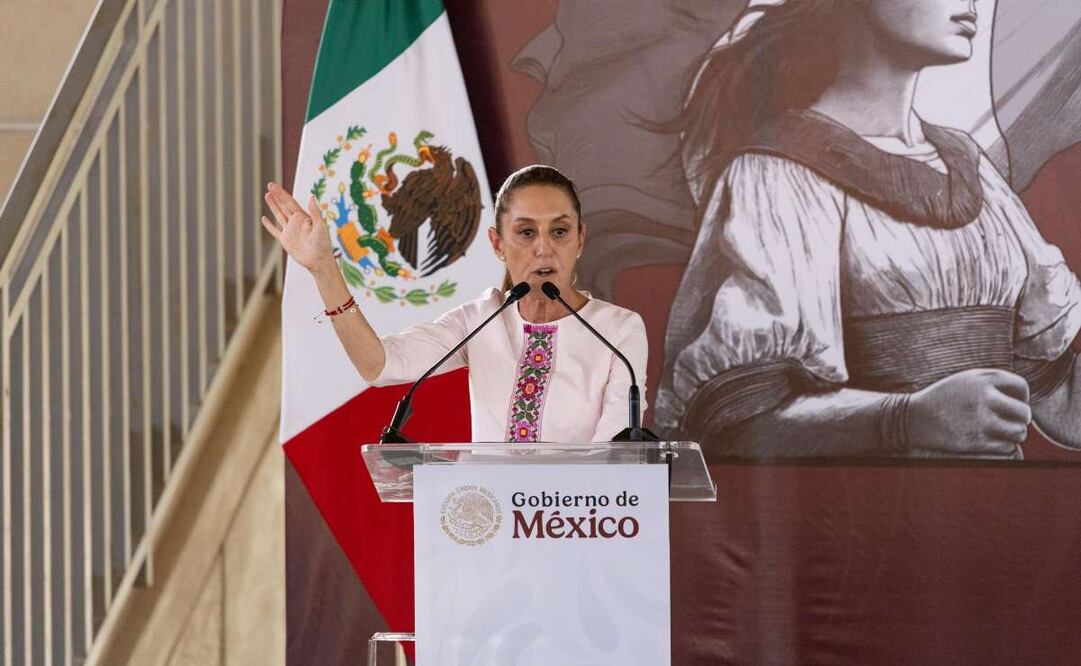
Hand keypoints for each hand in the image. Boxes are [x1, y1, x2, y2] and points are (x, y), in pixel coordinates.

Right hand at [260, 182, 335, 272]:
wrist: (319, 260)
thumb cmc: (323, 244)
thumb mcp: (320, 226)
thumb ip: (315, 212)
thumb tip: (311, 196)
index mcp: (304, 217)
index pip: (290, 202)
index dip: (282, 193)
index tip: (274, 185)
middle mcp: (296, 222)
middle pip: (284, 206)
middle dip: (277, 195)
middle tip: (270, 184)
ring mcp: (290, 231)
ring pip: (279, 215)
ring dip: (273, 206)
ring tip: (267, 195)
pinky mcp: (285, 240)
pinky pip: (275, 231)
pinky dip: (269, 226)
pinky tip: (264, 219)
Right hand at [907, 368, 1030, 457]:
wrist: (912, 417)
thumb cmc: (943, 398)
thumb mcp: (966, 380)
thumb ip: (994, 384)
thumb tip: (1025, 402)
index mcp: (983, 378)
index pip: (1022, 387)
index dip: (1021, 398)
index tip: (1011, 405)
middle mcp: (984, 397)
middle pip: (1024, 413)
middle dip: (1019, 420)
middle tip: (1008, 423)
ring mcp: (980, 420)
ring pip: (1018, 432)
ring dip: (1012, 435)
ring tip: (1000, 433)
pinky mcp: (975, 441)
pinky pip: (1006, 447)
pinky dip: (1002, 447)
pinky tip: (989, 442)